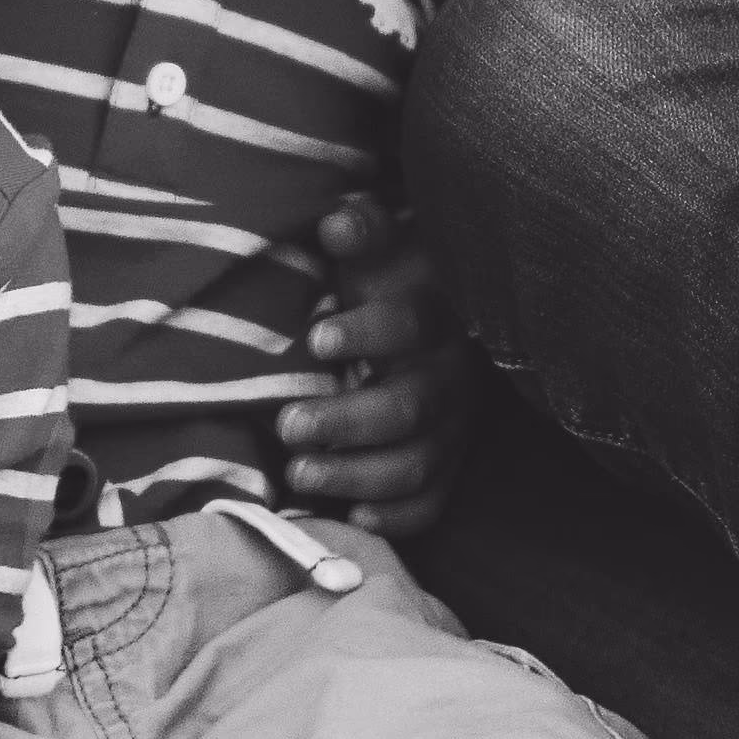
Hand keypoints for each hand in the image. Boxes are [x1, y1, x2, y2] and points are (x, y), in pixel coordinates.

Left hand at [275, 191, 483, 521]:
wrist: (435, 322)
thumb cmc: (386, 282)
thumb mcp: (378, 247)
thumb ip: (362, 229)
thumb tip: (336, 222)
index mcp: (435, 316)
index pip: (411, 323)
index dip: (368, 331)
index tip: (315, 338)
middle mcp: (451, 376)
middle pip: (408, 408)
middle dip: (345, 421)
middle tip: (286, 426)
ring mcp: (452, 427)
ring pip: (415, 462)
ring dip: (356, 474)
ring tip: (298, 474)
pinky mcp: (447, 465)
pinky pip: (431, 501)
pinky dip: (396, 516)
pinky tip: (353, 516)